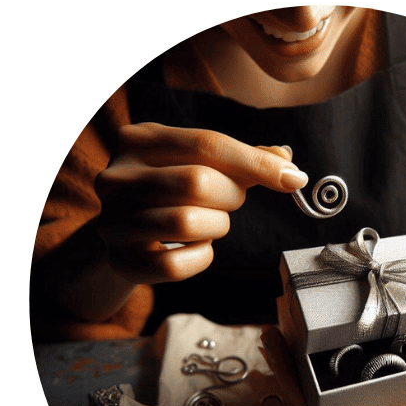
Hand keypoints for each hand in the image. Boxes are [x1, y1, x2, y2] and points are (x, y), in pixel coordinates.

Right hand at [70, 123, 307, 319]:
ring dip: (216, 227)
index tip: (293, 178)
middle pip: (197, 182)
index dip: (255, 163)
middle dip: (231, 197)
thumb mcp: (199, 163)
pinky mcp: (118, 260)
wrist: (124, 231)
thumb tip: (288, 163)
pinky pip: (173, 265)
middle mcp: (116, 176)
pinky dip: (201, 259)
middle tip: (231, 202)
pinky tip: (199, 248)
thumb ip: (244, 160)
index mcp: (139, 139)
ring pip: (186, 224)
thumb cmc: (170, 190)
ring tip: (211, 223)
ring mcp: (111, 220)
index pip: (207, 144)